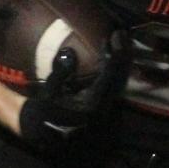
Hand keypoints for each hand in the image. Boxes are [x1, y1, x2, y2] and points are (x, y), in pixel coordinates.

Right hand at [16, 28, 132, 153]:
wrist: (45, 133)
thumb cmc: (45, 112)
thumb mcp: (48, 92)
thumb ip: (60, 73)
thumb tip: (70, 51)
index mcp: (92, 104)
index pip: (109, 76)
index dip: (114, 55)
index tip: (113, 37)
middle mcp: (104, 106)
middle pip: (120, 77)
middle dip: (123, 54)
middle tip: (121, 34)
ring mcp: (106, 107)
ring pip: (121, 81)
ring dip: (122, 61)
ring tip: (119, 41)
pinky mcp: (105, 105)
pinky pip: (116, 84)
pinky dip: (116, 69)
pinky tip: (113, 56)